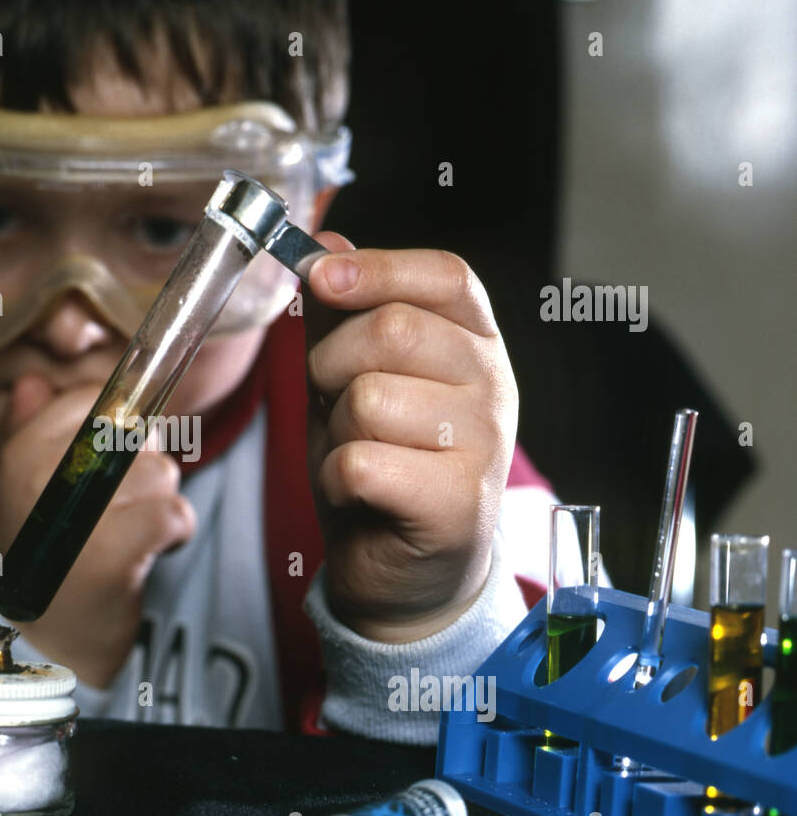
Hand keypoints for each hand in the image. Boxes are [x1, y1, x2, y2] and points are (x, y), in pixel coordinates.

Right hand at [0, 374, 196, 686]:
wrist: (52, 645)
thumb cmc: (46, 559)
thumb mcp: (22, 491)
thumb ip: (30, 430)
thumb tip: (34, 382)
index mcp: (20, 452)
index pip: (94, 399)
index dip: (117, 428)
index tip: (107, 465)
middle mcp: (44, 476)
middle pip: (136, 435)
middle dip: (143, 470)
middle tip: (118, 509)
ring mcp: (80, 514)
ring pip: (162, 473)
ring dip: (160, 505)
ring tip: (130, 536)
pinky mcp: (116, 552)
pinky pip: (175, 514)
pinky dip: (174, 534)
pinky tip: (151, 552)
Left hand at [303, 235, 518, 643]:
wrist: (407, 573)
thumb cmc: (384, 467)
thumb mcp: (354, 379)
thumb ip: (342, 314)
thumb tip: (326, 241)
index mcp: (476, 343)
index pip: (445, 275)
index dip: (377, 267)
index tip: (321, 276)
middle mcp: (494, 385)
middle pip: (391, 330)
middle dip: (332, 365)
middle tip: (337, 403)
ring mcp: (484, 445)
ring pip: (368, 399)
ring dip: (334, 432)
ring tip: (357, 455)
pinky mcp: (455, 504)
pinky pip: (359, 462)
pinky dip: (336, 479)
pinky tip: (360, 495)